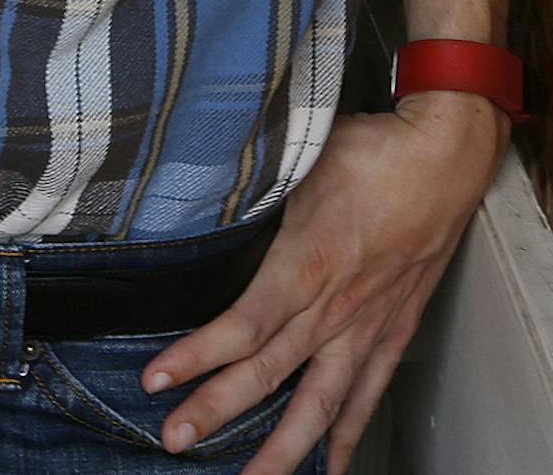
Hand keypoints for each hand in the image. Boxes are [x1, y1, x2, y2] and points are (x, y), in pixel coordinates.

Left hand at [142, 94, 508, 471]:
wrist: (440, 162)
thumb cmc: (366, 153)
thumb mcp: (295, 159)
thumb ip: (251, 188)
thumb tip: (198, 183)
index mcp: (304, 265)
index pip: (242, 326)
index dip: (197, 356)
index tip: (156, 378)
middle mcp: (334, 308)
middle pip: (268, 372)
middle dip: (218, 409)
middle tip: (176, 439)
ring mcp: (366, 326)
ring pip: (319, 402)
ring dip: (283, 445)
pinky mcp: (392, 332)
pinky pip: (367, 395)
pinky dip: (349, 434)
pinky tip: (334, 464)